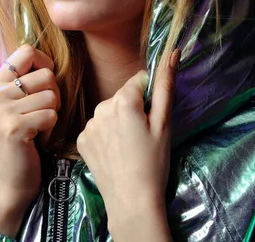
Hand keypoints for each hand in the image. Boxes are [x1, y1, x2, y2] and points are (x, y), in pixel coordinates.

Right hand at [0, 44, 60, 212]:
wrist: (10, 181)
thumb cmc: (22, 139)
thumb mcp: (17, 105)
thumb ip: (26, 81)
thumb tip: (49, 57)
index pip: (27, 51)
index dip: (45, 63)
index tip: (45, 84)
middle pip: (46, 74)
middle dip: (54, 95)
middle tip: (41, 115)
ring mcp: (2, 111)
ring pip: (52, 95)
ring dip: (52, 114)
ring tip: (38, 128)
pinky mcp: (15, 128)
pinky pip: (51, 115)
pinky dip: (51, 129)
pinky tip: (37, 139)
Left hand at [76, 49, 179, 229]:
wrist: (131, 201)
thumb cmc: (154, 163)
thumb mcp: (164, 123)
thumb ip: (166, 85)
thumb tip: (172, 52)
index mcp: (123, 100)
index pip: (140, 81)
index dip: (150, 97)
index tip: (154, 118)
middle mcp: (101, 107)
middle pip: (124, 96)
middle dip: (135, 108)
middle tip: (145, 136)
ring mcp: (88, 124)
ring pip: (110, 111)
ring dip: (120, 121)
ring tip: (130, 146)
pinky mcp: (82, 140)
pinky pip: (98, 127)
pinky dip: (107, 135)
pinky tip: (116, 153)